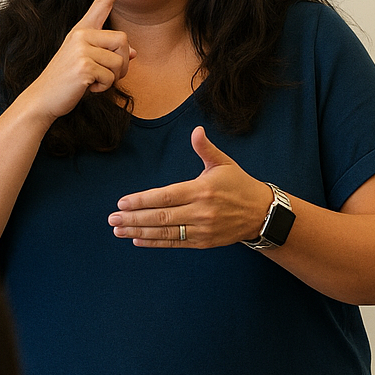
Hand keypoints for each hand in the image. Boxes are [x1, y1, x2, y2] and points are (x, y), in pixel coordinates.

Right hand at [18, 0, 134, 122]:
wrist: (42, 98)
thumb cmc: (66, 80)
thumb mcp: (88, 63)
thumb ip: (108, 54)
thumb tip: (132, 54)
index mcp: (81, 31)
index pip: (102, 4)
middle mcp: (81, 35)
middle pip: (123, 41)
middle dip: (121, 63)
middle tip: (104, 75)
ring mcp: (81, 49)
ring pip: (120, 62)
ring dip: (112, 78)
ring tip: (92, 81)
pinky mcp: (83, 66)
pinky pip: (110, 77)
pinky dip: (102, 88)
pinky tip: (86, 88)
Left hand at [107, 126, 273, 246]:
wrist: (262, 213)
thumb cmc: (239, 185)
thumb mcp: (223, 163)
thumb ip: (205, 149)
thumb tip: (196, 130)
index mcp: (201, 190)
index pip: (165, 196)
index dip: (142, 200)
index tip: (122, 202)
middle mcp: (200, 211)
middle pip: (161, 217)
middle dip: (133, 218)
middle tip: (112, 219)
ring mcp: (202, 229)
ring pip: (165, 232)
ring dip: (139, 232)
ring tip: (118, 230)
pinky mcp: (203, 242)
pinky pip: (175, 243)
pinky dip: (155, 242)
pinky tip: (137, 240)